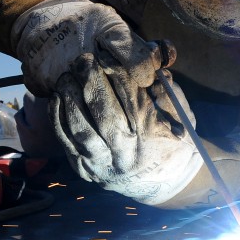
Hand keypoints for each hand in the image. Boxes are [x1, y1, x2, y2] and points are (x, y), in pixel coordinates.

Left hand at [13, 0, 201, 204]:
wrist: (162, 183)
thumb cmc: (172, 142)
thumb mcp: (182, 117)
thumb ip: (169, 93)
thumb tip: (155, 70)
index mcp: (152, 135)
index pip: (132, 100)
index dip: (118, 75)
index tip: (107, 56)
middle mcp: (127, 151)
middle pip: (105, 114)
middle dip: (91, 83)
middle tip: (82, 60)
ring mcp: (104, 163)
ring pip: (82, 130)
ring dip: (70, 99)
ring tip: (66, 76)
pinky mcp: (86, 169)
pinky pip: (66, 143)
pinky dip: (58, 118)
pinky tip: (57, 97)